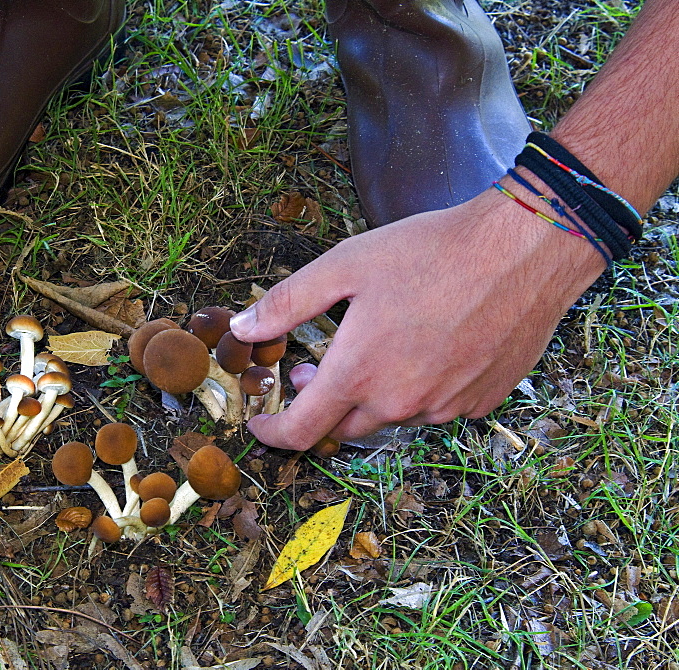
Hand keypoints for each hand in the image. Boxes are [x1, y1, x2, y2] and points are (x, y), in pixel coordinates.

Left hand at [229, 184, 605, 448]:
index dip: (272, 434)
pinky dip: (416, 390)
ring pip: (390, 418)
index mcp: (359, 374)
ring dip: (371, 396)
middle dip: (319, 406)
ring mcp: (444, 407)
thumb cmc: (432, 252)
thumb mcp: (345, 266)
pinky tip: (425, 348)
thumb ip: (287, 303)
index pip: (300, 432)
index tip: (261, 424)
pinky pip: (434, 408)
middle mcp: (400, 403)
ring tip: (375, 347)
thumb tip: (243, 328)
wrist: (523, 251)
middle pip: (342, 429)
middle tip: (315, 368)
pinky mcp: (481, 403)